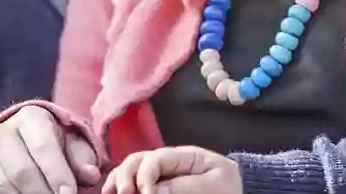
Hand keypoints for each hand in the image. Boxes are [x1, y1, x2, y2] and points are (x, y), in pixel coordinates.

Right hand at [0, 106, 100, 193]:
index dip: (57, 174)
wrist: (18, 141)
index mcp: (30, 118)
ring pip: (1, 186)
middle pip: (22, 171)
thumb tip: (91, 174)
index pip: (43, 147)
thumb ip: (82, 157)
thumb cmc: (52, 144)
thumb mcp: (71, 143)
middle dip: (44, 193)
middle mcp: (2, 132)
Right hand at [102, 147, 240, 193]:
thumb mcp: (215, 185)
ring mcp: (161, 172)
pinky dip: (120, 185)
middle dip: (125, 176)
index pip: (155, 159)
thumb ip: (187, 186)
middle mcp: (168, 161)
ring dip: (117, 179)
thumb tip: (154, 190)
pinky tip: (110, 192)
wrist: (236, 189)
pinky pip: (134, 182)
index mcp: (184, 155)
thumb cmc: (228, 187)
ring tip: (109, 193)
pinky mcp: (157, 185)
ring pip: (130, 169)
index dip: (145, 176)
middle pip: (137, 160)